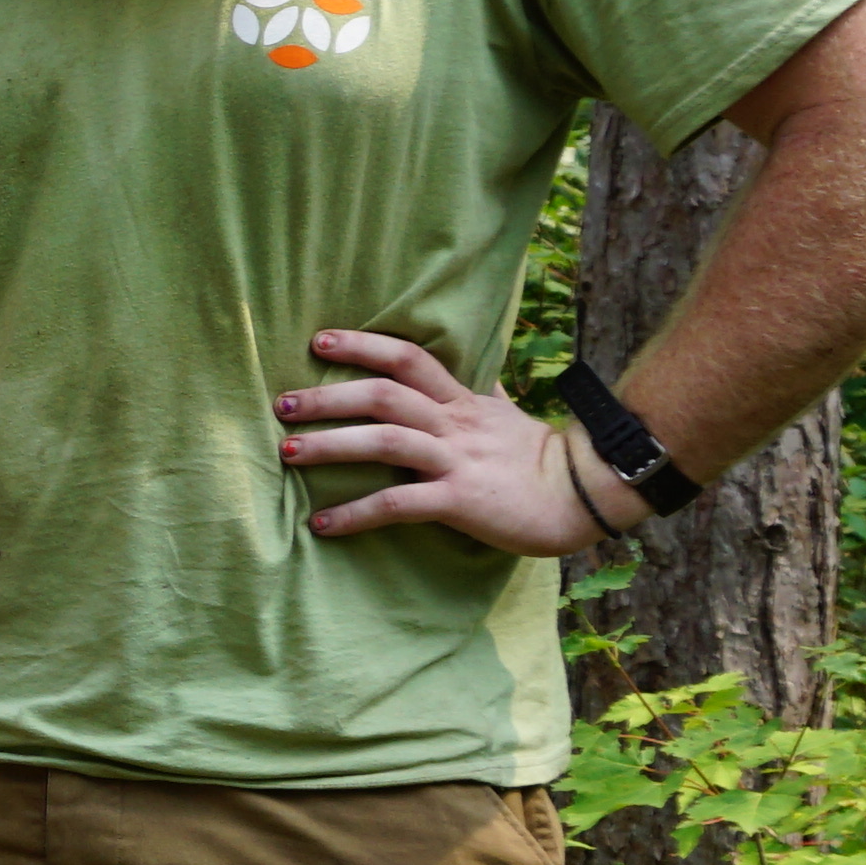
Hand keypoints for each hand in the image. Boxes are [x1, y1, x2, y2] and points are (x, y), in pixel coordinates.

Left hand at [277, 330, 618, 557]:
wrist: (583, 495)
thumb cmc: (537, 458)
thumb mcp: (507, 414)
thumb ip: (485, 391)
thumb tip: (480, 369)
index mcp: (462, 401)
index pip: (408, 358)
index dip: (362, 345)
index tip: (318, 340)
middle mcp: (454, 424)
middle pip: (384, 395)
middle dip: (328, 397)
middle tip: (281, 404)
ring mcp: (456, 460)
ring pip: (384, 441)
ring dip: (330, 445)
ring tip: (287, 451)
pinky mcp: (459, 501)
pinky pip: (397, 503)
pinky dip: (354, 513)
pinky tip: (321, 524)